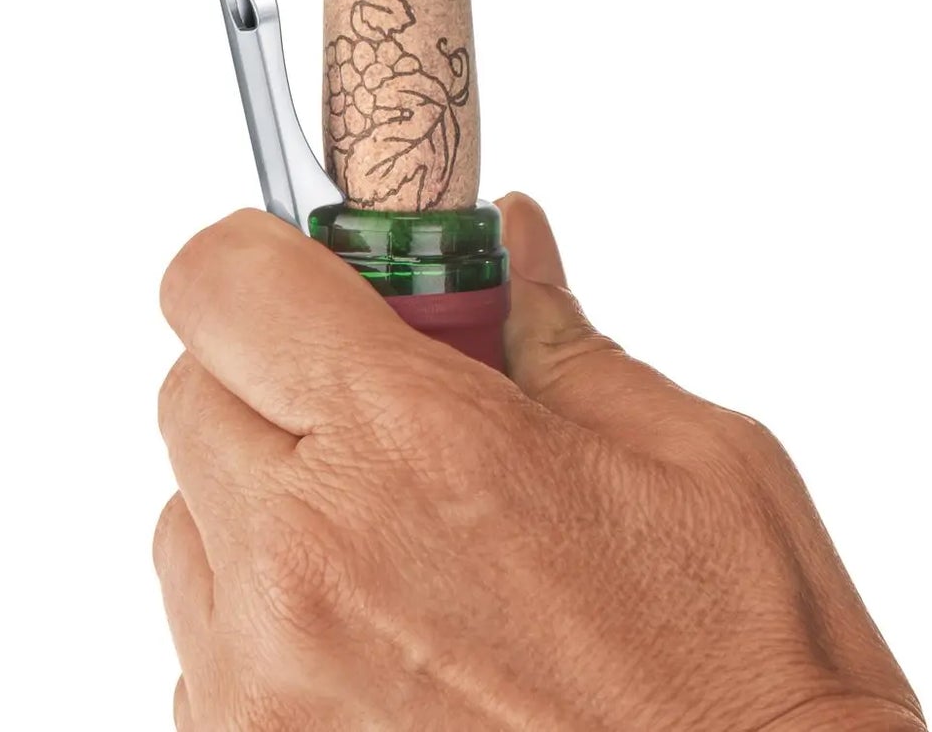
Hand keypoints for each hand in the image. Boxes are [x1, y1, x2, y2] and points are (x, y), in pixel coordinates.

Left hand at [154, 196, 922, 730]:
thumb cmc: (743, 675)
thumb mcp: (691, 458)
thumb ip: (560, 337)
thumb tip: (508, 245)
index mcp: (419, 447)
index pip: (223, 282)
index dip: (263, 257)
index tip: (319, 271)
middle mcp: (310, 566)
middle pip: (192, 390)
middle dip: (278, 370)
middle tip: (392, 398)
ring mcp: (264, 690)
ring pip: (188, 521)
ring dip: (268, 498)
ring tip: (404, 535)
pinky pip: (205, 647)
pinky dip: (270, 617)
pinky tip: (394, 633)